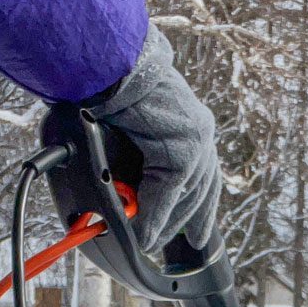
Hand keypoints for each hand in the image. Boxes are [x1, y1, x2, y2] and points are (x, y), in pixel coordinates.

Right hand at [86, 26, 221, 251]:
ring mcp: (195, 139)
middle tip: (165, 245)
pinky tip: (142, 235)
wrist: (103, 62)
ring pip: (184, 197)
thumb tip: (127, 192)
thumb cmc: (105, 87)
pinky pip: (168, 193)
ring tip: (147, 243)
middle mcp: (199, 130)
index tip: (198, 237)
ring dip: (163, 224)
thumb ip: (137, 160)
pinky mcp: (181, 148)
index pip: (203, 176)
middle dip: (183, 222)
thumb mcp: (129, 130)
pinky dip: (152, 217)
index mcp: (190, 123)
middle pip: (199, 191)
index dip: (200, 210)